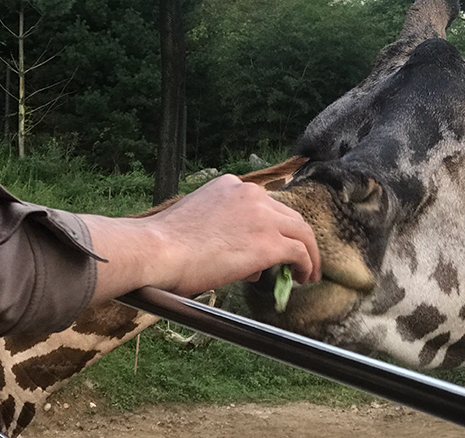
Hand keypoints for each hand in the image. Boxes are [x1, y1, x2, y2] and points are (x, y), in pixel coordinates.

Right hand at [82, 175, 320, 302]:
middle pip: (288, 215)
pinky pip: (300, 251)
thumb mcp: (199, 224)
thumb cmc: (165, 245)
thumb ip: (226, 233)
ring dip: (308, 252)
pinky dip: (307, 264)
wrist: (157, 250)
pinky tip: (303, 278)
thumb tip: (249, 262)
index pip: (263, 205)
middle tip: (298, 259)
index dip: (273, 226)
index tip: (275, 244)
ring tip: (307, 272)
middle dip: (296, 237)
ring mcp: (262, 216)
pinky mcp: (269, 241)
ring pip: (301, 231)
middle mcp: (250, 193)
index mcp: (230, 185)